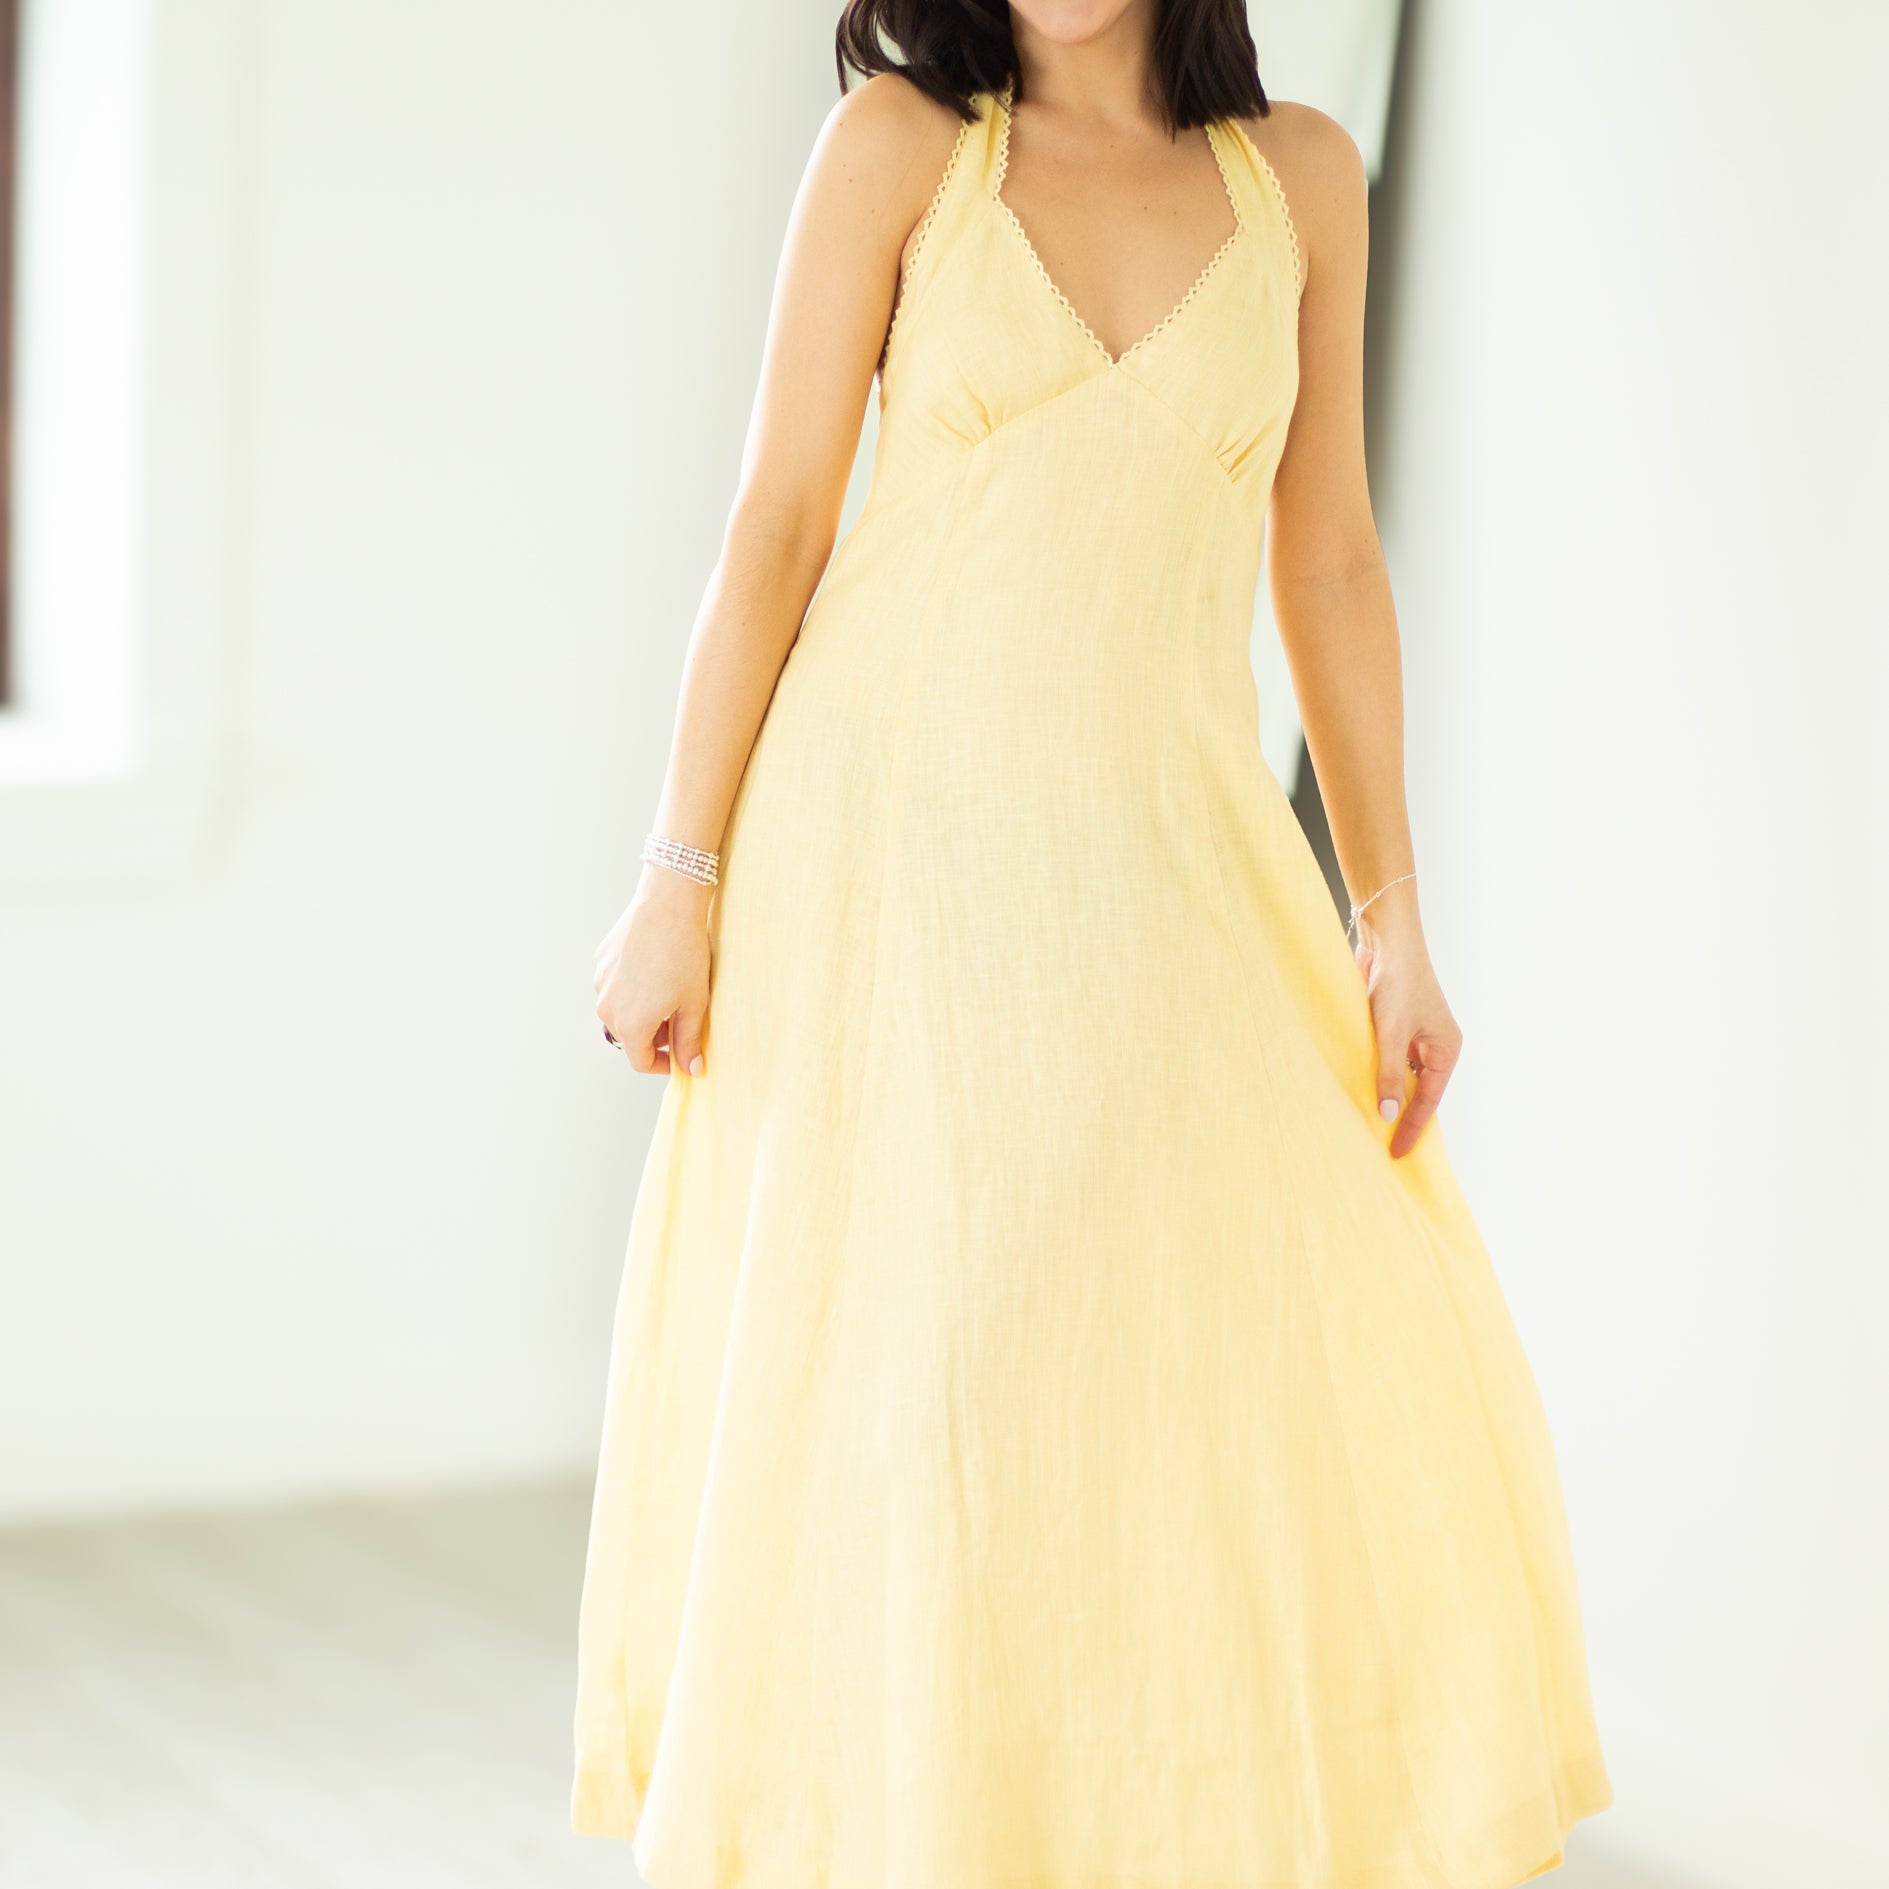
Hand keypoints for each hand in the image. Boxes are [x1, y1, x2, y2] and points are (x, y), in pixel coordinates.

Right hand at [594, 866, 713, 1075]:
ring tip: (667, 994)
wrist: (668, 906)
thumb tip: (692, 1070)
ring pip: (619, 1010)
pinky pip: (614, 985)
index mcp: (630, 1025)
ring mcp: (600, 983)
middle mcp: (607, 1008)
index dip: (662, 1064)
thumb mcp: (694, 1003)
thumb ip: (689, 1041)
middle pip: (628, 1036)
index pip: (641, 1061)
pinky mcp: (600, 962)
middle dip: (652, 1037)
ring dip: (640, 1012)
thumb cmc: (685, 955)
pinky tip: (654, 971)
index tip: (678, 1057)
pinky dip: (631, 988)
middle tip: (679, 1021)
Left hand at [1352, 891, 1461, 1158]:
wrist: (1386, 939)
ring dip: (1384, 1094)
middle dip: (1399, 1116)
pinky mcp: (1392, 1025)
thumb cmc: (1398, 982)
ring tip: (1365, 1124)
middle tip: (1379, 1146)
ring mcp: (1413, 1035)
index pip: (1428, 1101)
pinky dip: (1373, 1073)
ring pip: (1399, 1076)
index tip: (1396, 1154)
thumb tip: (1386, 1115)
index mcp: (1446, 1050)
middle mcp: (1433, 1046)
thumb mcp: (1392, 1033)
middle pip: (1417, 1092)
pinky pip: (1385, 1059)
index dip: (1410, 1128)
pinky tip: (1356, 1087)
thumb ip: (1388, 1074)